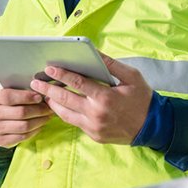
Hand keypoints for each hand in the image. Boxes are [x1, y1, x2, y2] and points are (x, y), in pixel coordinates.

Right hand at [0, 85, 53, 147]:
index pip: (9, 96)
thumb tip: (41, 89)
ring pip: (24, 126)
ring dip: (40, 121)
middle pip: (20, 112)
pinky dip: (35, 130)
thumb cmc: (5, 101)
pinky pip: (23, 136)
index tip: (40, 97)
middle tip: (49, 108)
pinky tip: (40, 125)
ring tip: (47, 116)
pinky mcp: (1, 140)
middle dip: (39, 110)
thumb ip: (20, 88)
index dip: (26, 97)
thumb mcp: (8, 90)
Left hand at [29, 53, 151, 144]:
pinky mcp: (93, 135)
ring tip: (43, 94)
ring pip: (65, 114)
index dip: (61, 75)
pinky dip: (65, 113)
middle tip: (35, 82)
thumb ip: (110, 64)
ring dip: (53, 103)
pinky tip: (59, 105)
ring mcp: (94, 127)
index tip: (49, 69)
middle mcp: (96, 113)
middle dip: (48, 90)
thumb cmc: (142, 98)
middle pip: (65, 100)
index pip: (77, 83)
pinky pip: (74, 122)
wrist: (152, 127)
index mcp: (105, 97)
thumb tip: (94, 52)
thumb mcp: (131, 77)